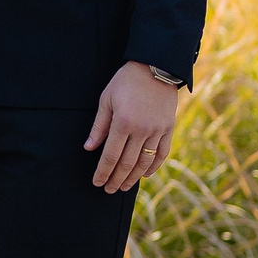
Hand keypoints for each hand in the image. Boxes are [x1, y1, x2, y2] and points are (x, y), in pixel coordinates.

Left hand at [85, 61, 179, 191]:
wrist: (156, 67)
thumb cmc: (125, 82)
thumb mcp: (106, 99)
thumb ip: (99, 126)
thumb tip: (89, 147)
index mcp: (123, 123)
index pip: (110, 155)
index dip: (103, 172)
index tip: (97, 182)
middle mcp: (142, 130)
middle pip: (127, 163)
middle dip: (116, 179)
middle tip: (108, 190)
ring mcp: (157, 130)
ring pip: (145, 162)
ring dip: (133, 177)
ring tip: (124, 187)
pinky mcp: (169, 128)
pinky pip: (162, 153)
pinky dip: (154, 166)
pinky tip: (145, 174)